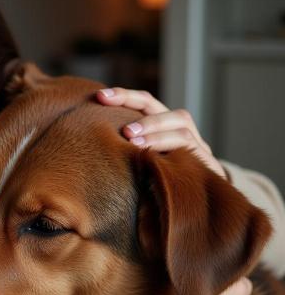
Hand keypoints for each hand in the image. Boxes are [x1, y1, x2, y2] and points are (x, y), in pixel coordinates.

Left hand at [96, 87, 226, 177]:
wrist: (200, 198)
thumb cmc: (161, 180)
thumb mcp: (142, 163)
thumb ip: (126, 151)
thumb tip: (89, 145)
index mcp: (162, 124)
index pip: (144, 102)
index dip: (124, 96)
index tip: (99, 96)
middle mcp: (180, 128)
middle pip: (160, 108)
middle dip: (138, 110)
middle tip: (121, 126)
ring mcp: (195, 144)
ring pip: (179, 127)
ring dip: (154, 131)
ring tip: (132, 140)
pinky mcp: (205, 163)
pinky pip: (190, 150)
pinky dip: (169, 149)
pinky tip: (150, 156)